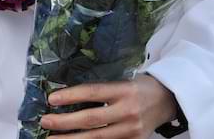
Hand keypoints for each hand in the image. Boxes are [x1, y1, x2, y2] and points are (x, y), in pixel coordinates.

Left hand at [41, 75, 177, 138]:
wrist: (168, 100)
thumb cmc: (140, 87)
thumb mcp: (123, 81)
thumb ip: (101, 90)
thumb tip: (68, 96)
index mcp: (124, 90)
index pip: (92, 93)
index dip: (70, 96)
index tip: (51, 99)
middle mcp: (128, 110)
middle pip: (91, 119)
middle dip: (65, 122)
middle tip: (45, 122)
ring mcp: (132, 129)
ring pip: (97, 138)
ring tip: (52, 138)